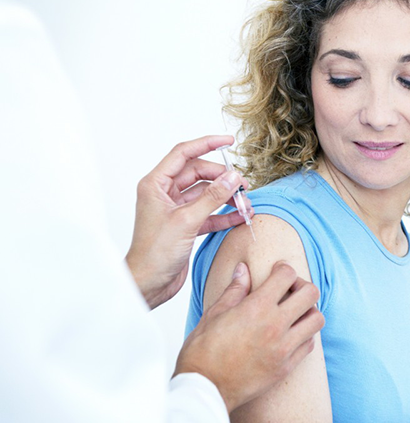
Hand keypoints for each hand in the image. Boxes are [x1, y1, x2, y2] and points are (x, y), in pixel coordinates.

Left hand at [125, 135, 253, 308]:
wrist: (148, 284)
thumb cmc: (153, 254)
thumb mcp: (186, 221)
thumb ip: (212, 197)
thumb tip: (232, 177)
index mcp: (156, 185)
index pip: (183, 153)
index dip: (207, 143)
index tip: (229, 141)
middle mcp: (165, 194)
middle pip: (200, 173)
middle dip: (223, 178)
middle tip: (243, 186)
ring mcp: (176, 209)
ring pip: (207, 193)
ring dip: (227, 197)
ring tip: (245, 203)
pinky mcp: (186, 225)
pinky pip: (210, 212)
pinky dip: (225, 214)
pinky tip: (241, 216)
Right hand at [175, 261, 324, 412]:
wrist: (204, 388)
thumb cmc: (203, 352)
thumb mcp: (214, 314)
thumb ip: (235, 290)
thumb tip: (243, 269)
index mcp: (256, 308)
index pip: (286, 275)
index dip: (283, 268)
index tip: (277, 271)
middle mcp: (275, 326)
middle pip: (310, 294)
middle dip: (301, 286)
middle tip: (289, 290)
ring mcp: (284, 348)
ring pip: (317, 320)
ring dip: (308, 311)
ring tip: (293, 313)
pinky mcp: (286, 366)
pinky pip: (309, 344)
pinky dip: (304, 335)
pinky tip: (290, 334)